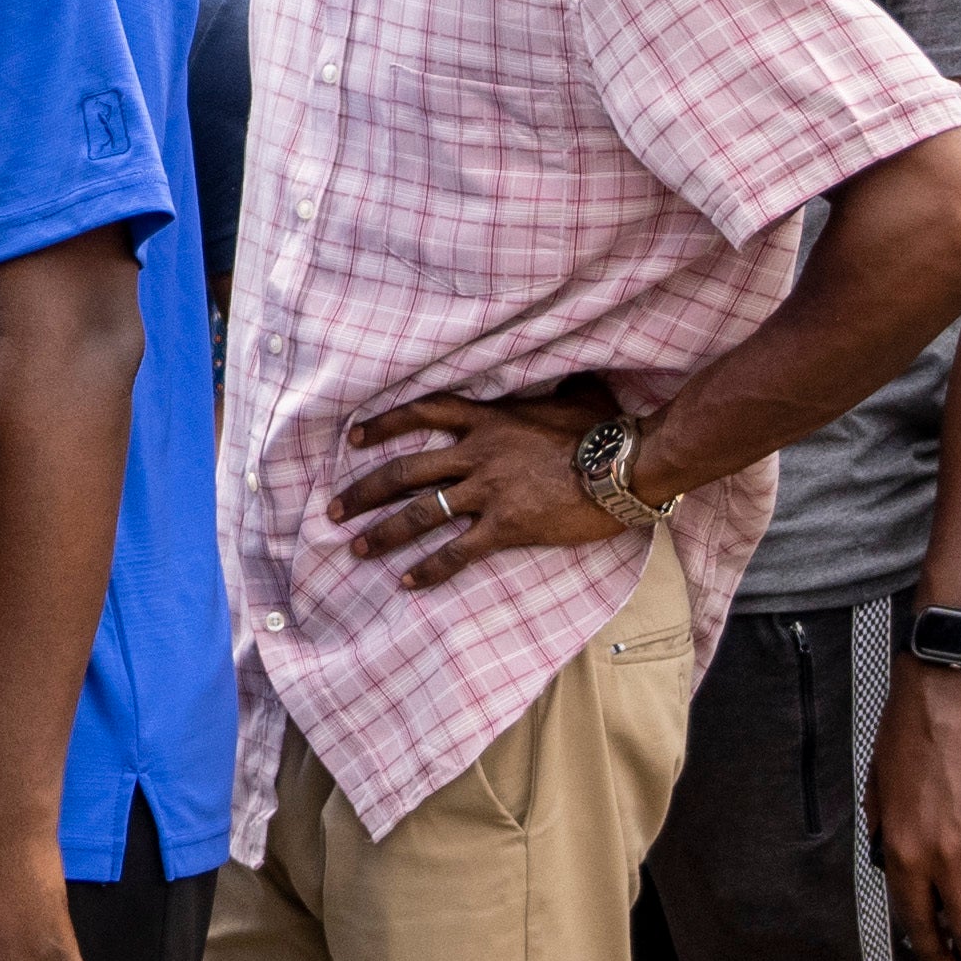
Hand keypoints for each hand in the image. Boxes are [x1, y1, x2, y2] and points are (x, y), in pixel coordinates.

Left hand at [334, 389, 638, 587]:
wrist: (625, 467)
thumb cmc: (606, 431)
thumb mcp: (576, 396)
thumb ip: (556, 388)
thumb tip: (566, 377)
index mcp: (489, 419)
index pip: (423, 412)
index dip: (384, 424)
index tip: (354, 437)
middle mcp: (478, 453)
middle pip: (406, 470)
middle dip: (365, 490)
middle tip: (334, 509)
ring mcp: (489, 491)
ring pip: (421, 512)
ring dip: (384, 533)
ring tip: (356, 549)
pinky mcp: (505, 526)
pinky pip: (456, 551)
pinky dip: (428, 569)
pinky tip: (406, 582)